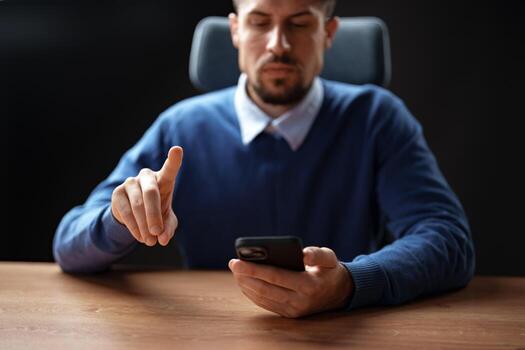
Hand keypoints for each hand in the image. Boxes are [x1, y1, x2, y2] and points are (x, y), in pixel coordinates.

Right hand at [111, 146, 182, 246]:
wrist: (134, 214)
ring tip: (150, 241)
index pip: (170, 169)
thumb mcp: (167, 221)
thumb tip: (163, 239)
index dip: (174, 160)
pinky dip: (134, 227)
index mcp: (164, 179)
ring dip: (144, 225)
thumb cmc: (157, 212)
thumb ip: (168, 229)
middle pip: (151, 193)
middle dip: (154, 215)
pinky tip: (140, 236)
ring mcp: (130, 182)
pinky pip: (126, 211)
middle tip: (157, 233)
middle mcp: (146, 176)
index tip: (177, 150)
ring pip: (137, 205)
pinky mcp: (117, 193)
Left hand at [229, 246, 353, 317]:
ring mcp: (293, 310)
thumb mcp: (330, 257)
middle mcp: (299, 301)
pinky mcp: (288, 314)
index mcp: (308, 285)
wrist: (339, 293)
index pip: (275, 276)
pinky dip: (252, 293)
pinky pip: (266, 303)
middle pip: (265, 288)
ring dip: (246, 285)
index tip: (238, 261)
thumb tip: (302, 253)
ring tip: (236, 271)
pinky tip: (244, 282)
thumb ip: (317, 253)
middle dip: (245, 276)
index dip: (254, 269)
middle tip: (232, 263)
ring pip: (263, 297)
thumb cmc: (329, 270)